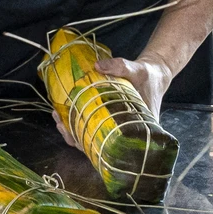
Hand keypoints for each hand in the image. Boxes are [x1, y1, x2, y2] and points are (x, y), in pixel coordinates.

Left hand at [56, 55, 171, 151]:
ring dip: (72, 130)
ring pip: (92, 138)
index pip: (113, 147)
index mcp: (137, 130)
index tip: (75, 137)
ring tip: (58, 117)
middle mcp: (125, 134)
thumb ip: (119, 67)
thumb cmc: (148, 77)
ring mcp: (116, 128)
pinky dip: (77, 122)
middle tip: (61, 124)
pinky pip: (92, 127)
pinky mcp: (109, 120)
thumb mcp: (137, 70)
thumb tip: (98, 66)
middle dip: (75, 138)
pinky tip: (64, 112)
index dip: (92, 147)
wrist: (154, 75)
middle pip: (97, 146)